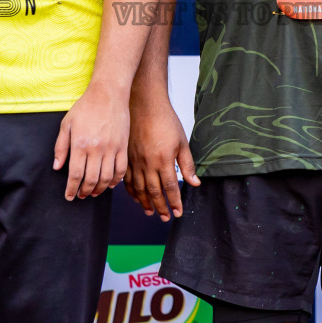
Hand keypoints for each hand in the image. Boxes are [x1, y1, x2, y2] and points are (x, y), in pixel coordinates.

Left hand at [54, 80, 129, 199]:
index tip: (69, 196)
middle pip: (91, 180)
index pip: (75, 175)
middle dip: (84, 192)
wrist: (109, 93)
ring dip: (99, 189)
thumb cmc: (86, 107)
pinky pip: (121, 170)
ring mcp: (112, 148)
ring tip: (93, 192)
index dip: (71, 189)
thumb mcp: (67, 124)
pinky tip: (110, 183)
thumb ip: (61, 147)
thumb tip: (57, 167)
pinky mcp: (123, 146)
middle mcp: (96, 149)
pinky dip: (116, 180)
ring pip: (106, 178)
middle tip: (81, 195)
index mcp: (80, 144)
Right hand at [123, 92, 199, 221]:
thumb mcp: (182, 142)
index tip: (178, 212)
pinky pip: (128, 180)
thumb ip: (187, 164)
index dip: (174, 202)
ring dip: (146, 203)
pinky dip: (132, 192)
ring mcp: (135, 161)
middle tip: (166, 218)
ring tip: (151, 212)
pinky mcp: (126, 157)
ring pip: (140, 189)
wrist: (144, 104)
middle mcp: (148, 163)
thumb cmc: (165, 120)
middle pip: (154, 192)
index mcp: (164, 160)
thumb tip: (195, 183)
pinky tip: (136, 198)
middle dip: (162, 207)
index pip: (170, 188)